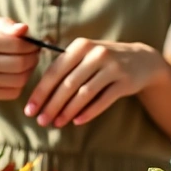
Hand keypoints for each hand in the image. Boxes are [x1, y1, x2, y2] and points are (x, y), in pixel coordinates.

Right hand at [0, 16, 38, 100]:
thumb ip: (5, 24)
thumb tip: (24, 29)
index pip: (18, 46)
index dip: (32, 45)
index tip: (34, 43)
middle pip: (20, 64)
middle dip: (33, 58)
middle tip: (34, 53)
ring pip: (19, 80)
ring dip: (29, 71)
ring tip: (27, 63)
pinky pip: (13, 93)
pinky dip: (21, 84)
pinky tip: (17, 74)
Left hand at [25, 39, 165, 126]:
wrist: (141, 60)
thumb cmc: (103, 61)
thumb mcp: (85, 55)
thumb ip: (63, 67)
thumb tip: (39, 95)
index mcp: (80, 46)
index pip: (55, 71)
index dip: (40, 92)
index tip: (29, 109)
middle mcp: (96, 54)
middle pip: (68, 84)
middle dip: (51, 105)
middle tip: (41, 121)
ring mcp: (112, 67)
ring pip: (84, 93)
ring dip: (68, 111)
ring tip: (56, 123)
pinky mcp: (125, 81)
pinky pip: (103, 100)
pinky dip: (89, 112)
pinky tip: (77, 122)